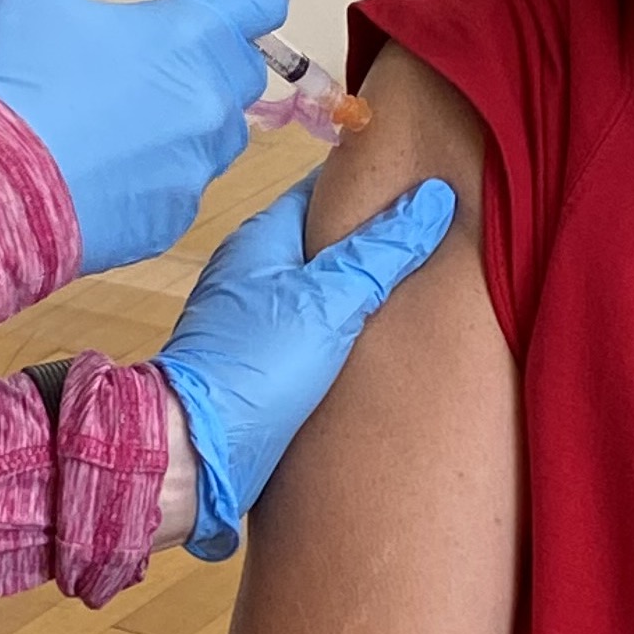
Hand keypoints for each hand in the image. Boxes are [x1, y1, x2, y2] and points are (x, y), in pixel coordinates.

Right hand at [0, 0, 285, 274]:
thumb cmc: (2, 82)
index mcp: (187, 38)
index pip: (262, 1)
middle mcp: (206, 104)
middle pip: (243, 71)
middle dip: (215, 54)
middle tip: (162, 52)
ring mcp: (192, 169)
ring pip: (216, 134)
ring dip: (190, 116)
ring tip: (128, 114)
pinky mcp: (168, 222)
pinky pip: (181, 187)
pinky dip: (157, 171)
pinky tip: (107, 168)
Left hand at [153, 174, 457, 555]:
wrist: (199, 450)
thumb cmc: (259, 365)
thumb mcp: (331, 300)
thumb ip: (382, 252)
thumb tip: (435, 198)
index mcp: (261, 239)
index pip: (319, 190)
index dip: (367, 183)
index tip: (418, 184)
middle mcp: (252, 272)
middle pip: (321, 240)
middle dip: (370, 239)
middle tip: (433, 238)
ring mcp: (253, 320)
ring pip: (318, 289)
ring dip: (358, 289)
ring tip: (419, 290)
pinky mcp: (259, 364)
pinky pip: (311, 331)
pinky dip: (343, 330)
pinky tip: (378, 343)